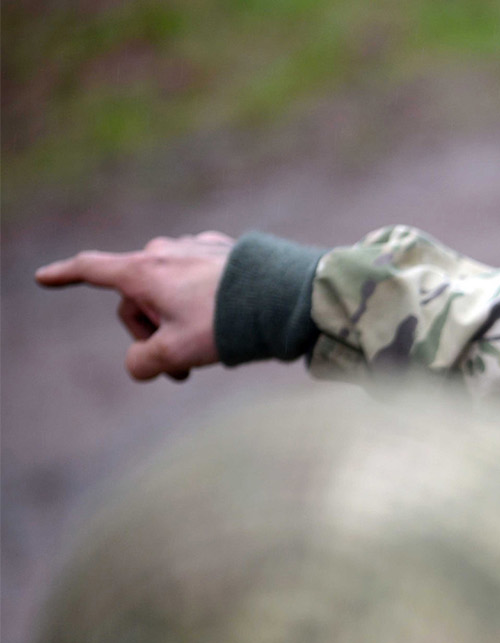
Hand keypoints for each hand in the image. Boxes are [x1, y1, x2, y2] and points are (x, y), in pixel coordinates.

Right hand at [36, 232, 233, 381]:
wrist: (288, 297)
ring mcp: (195, 247)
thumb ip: (143, 362)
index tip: (43, 278)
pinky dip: (202, 306)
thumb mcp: (177, 352)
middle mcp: (164, 250)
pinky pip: (198, 283)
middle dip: (151, 335)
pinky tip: (228, 323)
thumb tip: (140, 364)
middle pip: (137, 299)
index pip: (92, 270)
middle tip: (180, 370)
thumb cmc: (228, 322)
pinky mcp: (224, 251)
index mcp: (144, 270)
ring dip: (178, 325)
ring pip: (169, 293)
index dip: (64, 276)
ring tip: (208, 352)